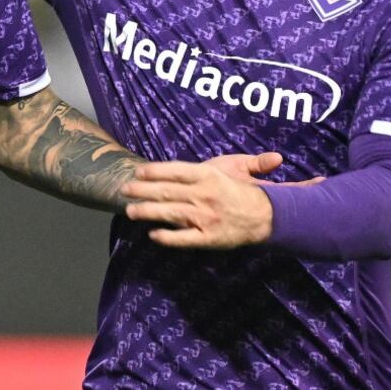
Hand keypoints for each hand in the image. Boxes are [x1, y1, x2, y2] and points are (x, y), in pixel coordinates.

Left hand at [121, 157, 280, 248]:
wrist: (266, 219)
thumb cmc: (246, 190)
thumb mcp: (240, 166)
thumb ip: (227, 155)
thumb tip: (260, 151)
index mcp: (208, 176)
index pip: (175, 171)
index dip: (154, 171)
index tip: (137, 171)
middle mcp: (204, 195)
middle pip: (167, 191)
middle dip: (142, 190)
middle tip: (124, 189)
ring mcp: (205, 217)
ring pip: (170, 213)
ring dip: (148, 211)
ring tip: (131, 211)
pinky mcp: (208, 237)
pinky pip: (183, 239)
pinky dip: (167, 237)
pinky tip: (153, 234)